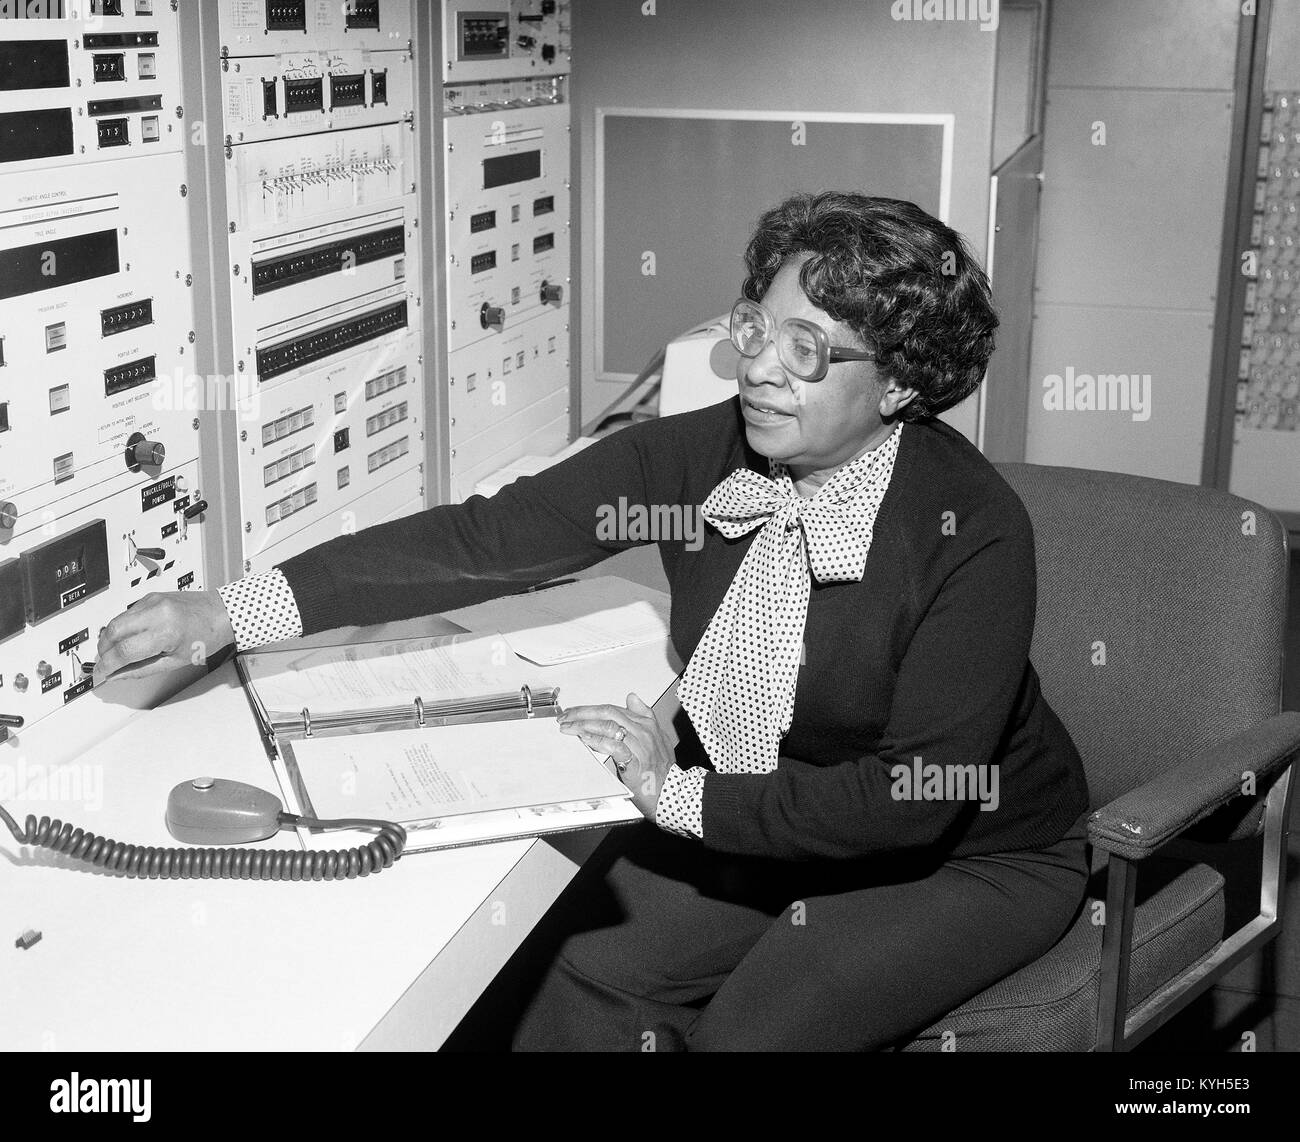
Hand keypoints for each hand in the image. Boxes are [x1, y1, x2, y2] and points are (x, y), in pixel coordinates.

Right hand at [92, 591, 235, 685]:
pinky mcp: (151, 596)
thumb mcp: (176, 661)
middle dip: (104, 651)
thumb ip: (142, 670)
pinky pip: (126, 613)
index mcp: (166, 631)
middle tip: (106, 664)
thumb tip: (117, 675)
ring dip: (109, 639)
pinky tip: (127, 638)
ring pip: (116, 621)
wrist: (222, 613)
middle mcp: (157, 612)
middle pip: (112, 632)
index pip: (124, 650)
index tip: (100, 674)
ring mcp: (152, 601)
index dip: (107, 665)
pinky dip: (121, 627)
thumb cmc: (207, 636)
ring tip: (115, 653)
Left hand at [558, 693, 676, 816]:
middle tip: (566, 716)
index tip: (576, 711)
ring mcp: (640, 745)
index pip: (614, 708)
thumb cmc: (662, 770)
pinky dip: (596, 740)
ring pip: (608, 726)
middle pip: (609, 712)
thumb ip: (645, 716)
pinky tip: (584, 739)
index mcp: (647, 724)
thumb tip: (632, 697)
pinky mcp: (635, 761)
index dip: (592, 708)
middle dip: (584, 713)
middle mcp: (644, 731)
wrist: (672, 793)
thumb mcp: (658, 737)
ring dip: (584, 725)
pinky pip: (612, 745)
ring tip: (569, 727)